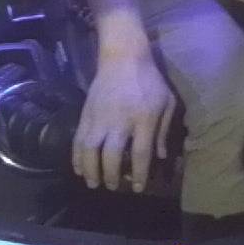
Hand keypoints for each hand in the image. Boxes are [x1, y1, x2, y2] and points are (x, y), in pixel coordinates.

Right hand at [72, 52, 175, 193]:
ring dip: (90, 169)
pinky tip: (78, 168)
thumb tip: (159, 156)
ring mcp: (100, 116)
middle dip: (111, 175)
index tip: (137, 188)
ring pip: (90, 148)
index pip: (140, 153)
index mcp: (144, 119)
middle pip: (112, 155)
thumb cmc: (149, 80)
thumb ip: (164, 130)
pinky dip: (76, 155)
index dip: (138, 174)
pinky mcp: (86, 113)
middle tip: (113, 187)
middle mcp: (120, 120)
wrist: (123, 56)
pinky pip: (78, 138)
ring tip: (92, 183)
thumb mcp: (167, 102)